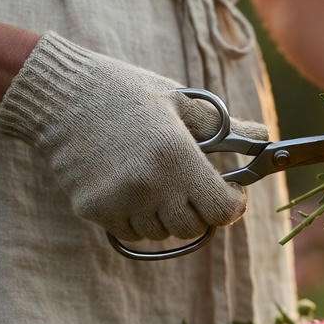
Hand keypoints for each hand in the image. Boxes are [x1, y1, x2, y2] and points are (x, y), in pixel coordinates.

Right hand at [0, 33, 268, 240]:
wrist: (58, 94)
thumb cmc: (124, 91)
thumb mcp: (178, 101)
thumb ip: (223, 127)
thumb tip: (265, 135)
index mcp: (176, 155)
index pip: (222, 210)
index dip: (232, 205)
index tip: (230, 192)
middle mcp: (150, 185)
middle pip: (193, 228)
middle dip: (200, 212)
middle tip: (193, 188)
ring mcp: (119, 201)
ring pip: (160, 232)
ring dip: (166, 215)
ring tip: (157, 180)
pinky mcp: (93, 210)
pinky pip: (129, 230)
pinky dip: (136, 217)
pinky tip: (129, 186)